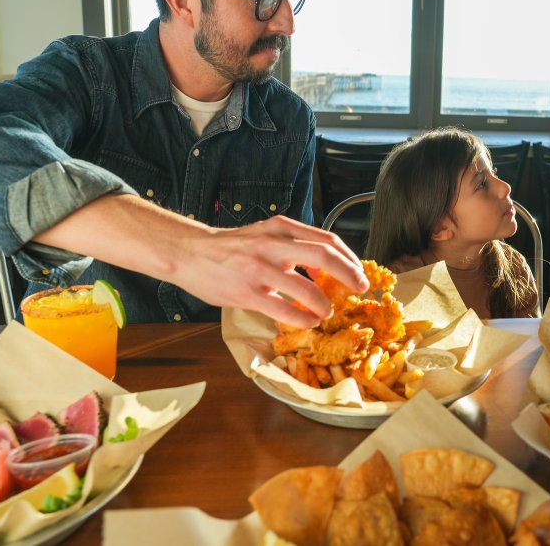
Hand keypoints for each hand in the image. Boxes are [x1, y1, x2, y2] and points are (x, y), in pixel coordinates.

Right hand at [177, 216, 369, 327]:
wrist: (189, 253)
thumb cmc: (231, 248)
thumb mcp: (265, 235)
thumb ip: (294, 245)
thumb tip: (326, 267)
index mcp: (281, 228)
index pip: (327, 239)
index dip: (349, 258)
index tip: (359, 272)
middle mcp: (273, 243)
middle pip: (325, 255)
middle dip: (349, 275)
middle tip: (359, 289)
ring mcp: (259, 268)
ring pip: (307, 287)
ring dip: (324, 303)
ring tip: (327, 311)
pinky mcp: (247, 292)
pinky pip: (285, 309)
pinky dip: (303, 318)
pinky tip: (309, 322)